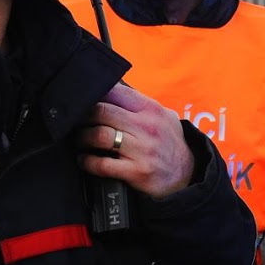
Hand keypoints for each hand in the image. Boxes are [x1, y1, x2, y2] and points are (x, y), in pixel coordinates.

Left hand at [78, 83, 193, 199]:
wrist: (187, 174)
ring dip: (82, 138)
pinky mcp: (136, 171)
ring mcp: (142, 149)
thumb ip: (141, 104)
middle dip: (83, 116)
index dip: (96, 94)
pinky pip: (102, 164)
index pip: (117, 92)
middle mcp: (147, 127)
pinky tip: (84, 159)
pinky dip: (87, 161)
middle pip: (102, 112)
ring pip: (99, 136)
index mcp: (151, 109)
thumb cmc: (170, 143)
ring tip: (79, 140)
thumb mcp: (164, 116)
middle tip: (76, 121)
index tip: (85, 99)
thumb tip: (112, 90)